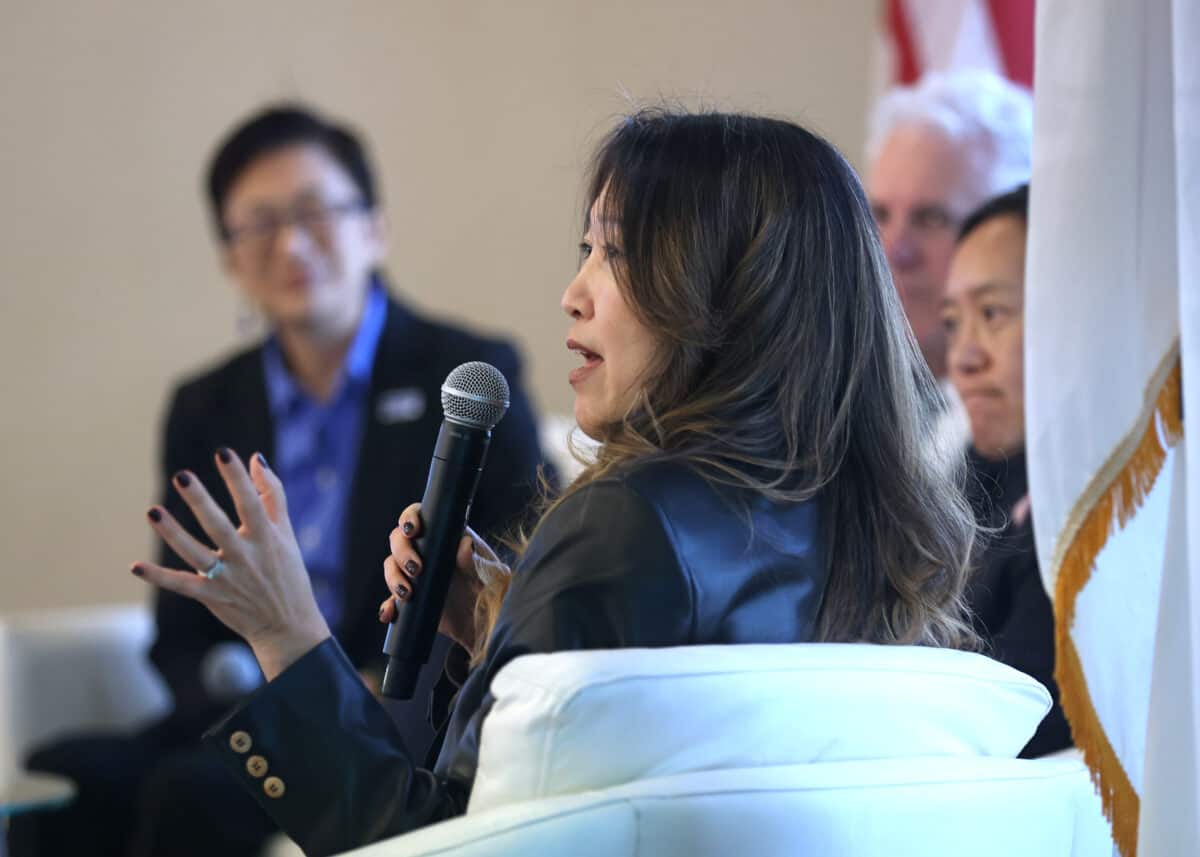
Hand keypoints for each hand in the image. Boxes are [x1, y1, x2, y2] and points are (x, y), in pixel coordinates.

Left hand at [132, 449, 330, 681]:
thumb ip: (273, 495)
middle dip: (201, 501)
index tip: (224, 453)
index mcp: (267, 539)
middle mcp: (246, 557)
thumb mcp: (285, 533)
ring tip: (152, 511)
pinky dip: (158, 577)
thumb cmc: (287, 573)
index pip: (252, 503)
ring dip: (172, 533)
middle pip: (219, 526)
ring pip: (195, 554)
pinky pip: (182, 585)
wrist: (288, 625)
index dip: (238, 479)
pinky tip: (135, 566)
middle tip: (182, 476)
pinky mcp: (211, 597)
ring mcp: (227, 579)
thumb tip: (257, 458)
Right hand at [377, 503, 509, 651]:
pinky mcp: (410, 599)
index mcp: (446, 536)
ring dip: (393, 578)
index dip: (410, 518)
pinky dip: (387, 606)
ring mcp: (415, 575)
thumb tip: (465, 545)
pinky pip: (390, 600)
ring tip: (407, 593)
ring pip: (391, 567)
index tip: (412, 530)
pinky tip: (388, 613)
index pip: (421, 516)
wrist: (486, 624)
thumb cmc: (494, 590)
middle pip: (399, 540)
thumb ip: (478, 561)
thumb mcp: (492, 575)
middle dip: (402, 552)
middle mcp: (427, 552)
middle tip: (416, 569)